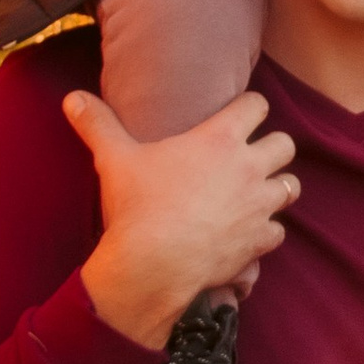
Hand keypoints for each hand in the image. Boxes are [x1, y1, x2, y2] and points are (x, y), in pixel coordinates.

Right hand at [65, 86, 297, 346]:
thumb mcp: (114, 159)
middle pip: (285, 145)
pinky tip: (248, 234)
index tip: (240, 114)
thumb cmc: (137, 207)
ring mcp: (259, 206)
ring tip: (256, 194)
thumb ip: (98, 124)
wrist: (153, 265)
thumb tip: (72, 98)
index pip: (257, 105)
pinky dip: (266, 232)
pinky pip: (278, 231)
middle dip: (272, 149)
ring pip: (291, 187)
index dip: (250, 108)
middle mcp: (249, 168)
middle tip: (251, 157)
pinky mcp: (260, 241)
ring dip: (276, 189)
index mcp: (220, 139)